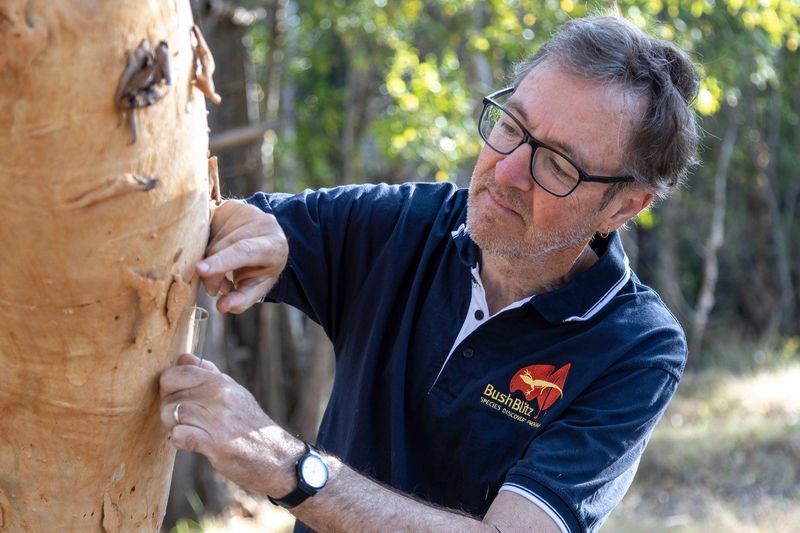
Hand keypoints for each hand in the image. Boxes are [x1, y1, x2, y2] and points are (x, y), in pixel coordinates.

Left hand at [159, 354, 302, 495]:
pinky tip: (191, 442)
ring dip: (172, 425)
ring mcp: (218, 419)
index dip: (169, 385)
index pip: (177, 371)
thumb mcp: (235, 393)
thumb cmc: (250, 425)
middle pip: (170, 392)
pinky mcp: (215, 443)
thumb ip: (209, 375)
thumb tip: (183, 357)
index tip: (177, 398)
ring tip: (187, 431)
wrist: (277, 456)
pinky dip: (180, 440)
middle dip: (167, 406)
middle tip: (179, 418)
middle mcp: (220, 396)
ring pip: (171, 413)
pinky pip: (179, 436)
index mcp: (222, 382)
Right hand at [199, 199, 287, 313]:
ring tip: (220, 271)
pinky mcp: (230, 205)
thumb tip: (221, 307)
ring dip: (208, 259)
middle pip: (222, 248)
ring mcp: (245, 210)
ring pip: (211, 238)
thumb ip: (242, 299)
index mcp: (273, 245)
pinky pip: (206, 227)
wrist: (268, 239)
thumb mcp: (258, 286)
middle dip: (211, 272)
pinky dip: (206, 244)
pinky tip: (216, 252)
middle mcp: (262, 223)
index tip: (200, 270)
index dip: (221, 261)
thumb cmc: (262, 267)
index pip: (244, 251)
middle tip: (212, 290)